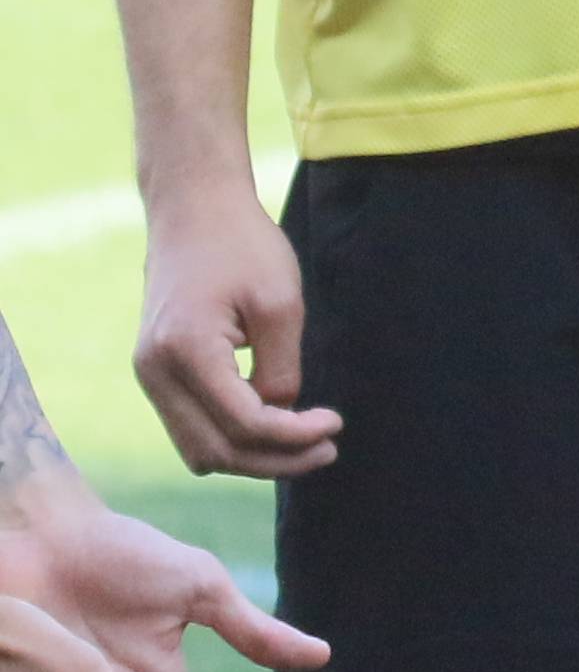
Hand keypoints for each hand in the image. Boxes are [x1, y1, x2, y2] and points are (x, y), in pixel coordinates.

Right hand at [129, 193, 327, 479]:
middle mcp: (155, 371)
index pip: (243, 423)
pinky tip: (277, 425)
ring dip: (252, 456)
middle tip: (328, 450)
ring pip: (198, 448)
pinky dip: (232, 436)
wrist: (194, 211)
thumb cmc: (243, 247)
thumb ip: (281, 368)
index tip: (335, 424)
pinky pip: (192, 426)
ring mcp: (149, 374)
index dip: (294, 436)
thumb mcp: (280, 304)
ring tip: (308, 445)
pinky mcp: (157, 371)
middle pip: (215, 451)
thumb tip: (281, 416)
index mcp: (185, 351)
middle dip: (275, 460)